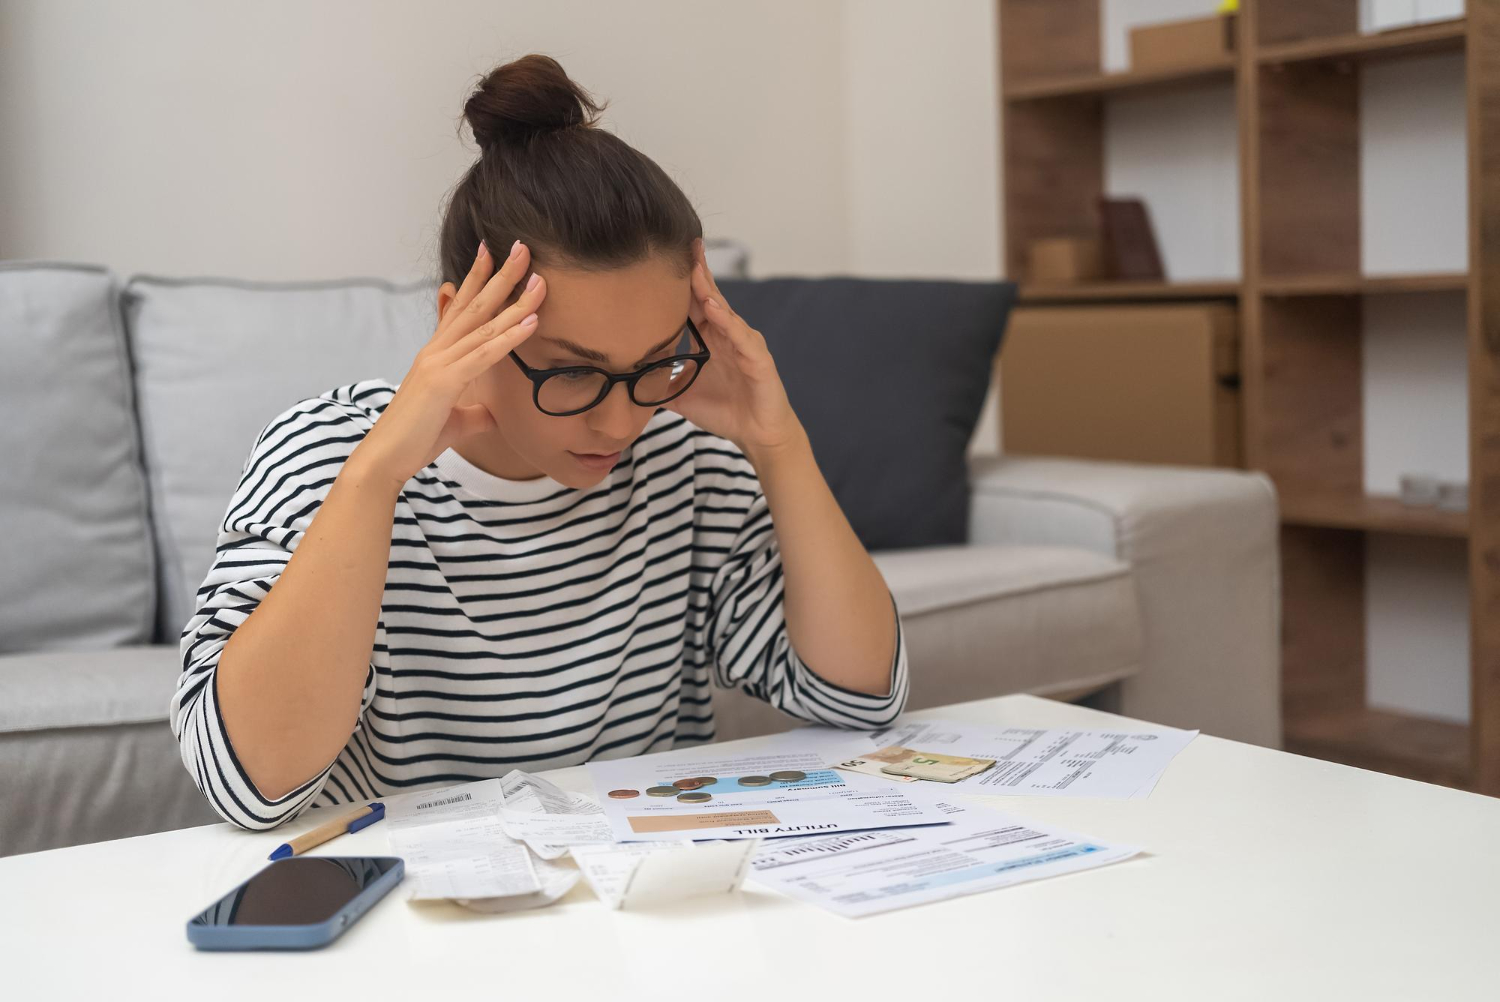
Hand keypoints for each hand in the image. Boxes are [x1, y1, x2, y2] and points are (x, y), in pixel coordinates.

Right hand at [350, 240, 546, 487]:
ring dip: (514, 300)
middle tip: (521, 247)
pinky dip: (510, 337)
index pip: (460, 309)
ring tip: (539, 278)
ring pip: (483, 324)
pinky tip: (531, 322)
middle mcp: (436, 351)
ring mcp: (438, 363)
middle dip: (500, 275)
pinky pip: (484, 354)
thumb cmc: (416, 439)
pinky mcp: (444, 382)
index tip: (492, 254)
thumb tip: (493, 412)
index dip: (477, 280)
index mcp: (436, 355)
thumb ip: (475, 412)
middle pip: (474, 305)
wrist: (386, 458)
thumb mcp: (455, 421)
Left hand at [664, 238, 803, 459]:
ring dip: (708, 289)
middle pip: (707, 296)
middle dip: (694, 270)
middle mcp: (727, 334)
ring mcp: (743, 343)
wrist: (757, 436)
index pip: (690, 303)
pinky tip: (713, 308)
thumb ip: (656, 385)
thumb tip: (621, 383)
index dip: (677, 282)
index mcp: (709, 339)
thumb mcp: (681, 396)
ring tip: (693, 268)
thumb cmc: (724, 411)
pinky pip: (741, 336)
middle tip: (681, 242)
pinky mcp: (757, 358)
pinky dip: (727, 321)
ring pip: (723, 310)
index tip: (659, 258)